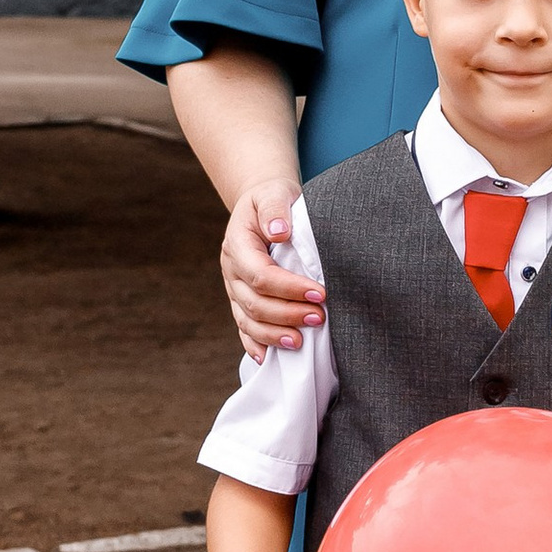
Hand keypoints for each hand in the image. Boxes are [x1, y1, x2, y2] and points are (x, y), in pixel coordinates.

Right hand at [223, 178, 319, 359]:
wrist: (260, 207)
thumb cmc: (272, 200)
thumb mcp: (274, 193)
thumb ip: (276, 209)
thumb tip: (280, 232)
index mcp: (238, 244)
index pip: (261, 274)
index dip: (290, 288)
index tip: (320, 293)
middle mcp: (231, 270)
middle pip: (255, 303)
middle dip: (288, 314)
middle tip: (320, 317)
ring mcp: (233, 289)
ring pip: (248, 320)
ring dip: (274, 334)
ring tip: (301, 342)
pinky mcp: (240, 301)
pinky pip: (243, 327)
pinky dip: (255, 344)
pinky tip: (269, 358)